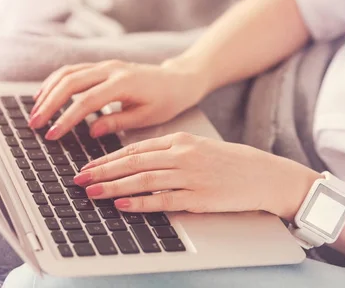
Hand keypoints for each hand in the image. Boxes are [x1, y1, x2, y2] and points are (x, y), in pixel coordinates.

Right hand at [28, 60, 205, 139]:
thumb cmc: (167, 100)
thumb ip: (118, 122)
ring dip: (48, 91)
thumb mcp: (148, 117)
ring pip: (68, 73)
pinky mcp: (102, 66)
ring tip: (35, 111)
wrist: (178, 79)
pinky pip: (73, 70)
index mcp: (124, 83)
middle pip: (70, 82)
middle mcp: (111, 69)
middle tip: (35, 124)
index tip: (53, 134)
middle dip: (49, 103)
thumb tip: (92, 131)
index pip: (87, 100)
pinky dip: (56, 81)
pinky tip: (45, 94)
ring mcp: (105, 65)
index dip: (67, 118)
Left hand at [73, 132, 319, 219]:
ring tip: (92, 192)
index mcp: (180, 140)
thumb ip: (168, 151)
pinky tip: (122, 205)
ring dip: (114, 187)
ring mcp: (190, 176)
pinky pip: (163, 200)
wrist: (265, 174)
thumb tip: (136, 160)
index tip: (88, 165)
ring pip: (143, 180)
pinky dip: (140, 203)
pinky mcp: (199, 197)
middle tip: (79, 178)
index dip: (108, 158)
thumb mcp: (197, 147)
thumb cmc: (230, 161)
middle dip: (102, 171)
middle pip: (133, 163)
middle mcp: (182, 155)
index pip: (135, 149)